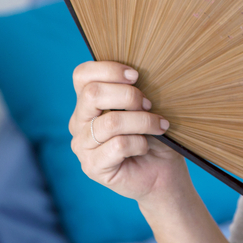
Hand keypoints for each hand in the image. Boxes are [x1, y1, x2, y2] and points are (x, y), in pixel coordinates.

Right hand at [69, 61, 185, 202]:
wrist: (162, 173)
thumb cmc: (155, 136)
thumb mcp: (146, 108)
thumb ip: (134, 92)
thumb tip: (137, 77)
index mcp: (89, 102)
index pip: (82, 75)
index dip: (109, 69)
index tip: (136, 75)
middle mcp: (79, 122)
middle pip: (92, 94)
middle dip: (129, 95)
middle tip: (149, 105)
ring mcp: (82, 146)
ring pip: (110, 122)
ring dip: (142, 121)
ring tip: (159, 126)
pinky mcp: (92, 167)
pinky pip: (118, 145)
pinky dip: (140, 143)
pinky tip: (146, 147)